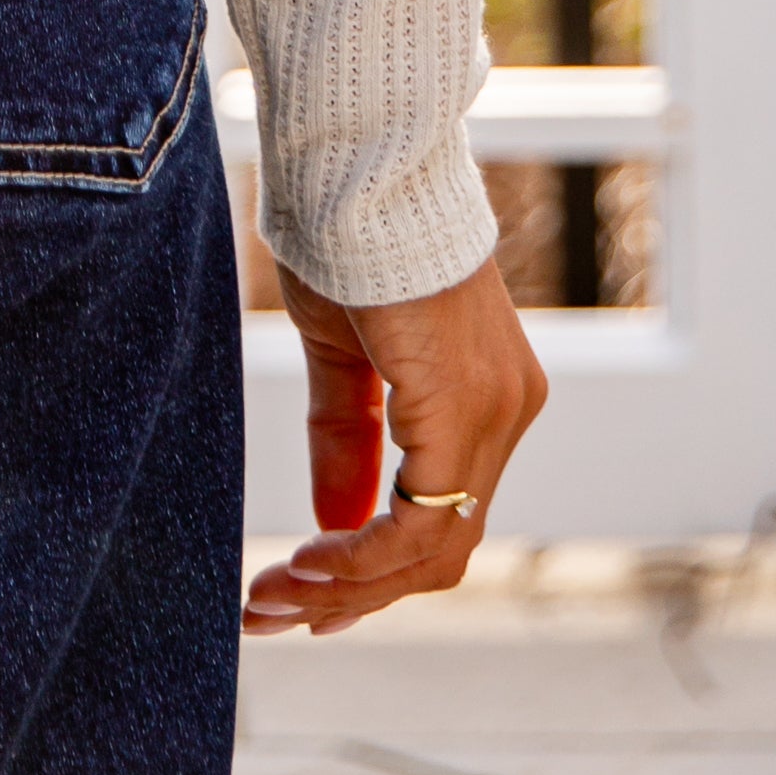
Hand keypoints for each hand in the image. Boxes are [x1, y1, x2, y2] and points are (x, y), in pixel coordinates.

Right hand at [242, 250, 545, 634]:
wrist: (360, 161)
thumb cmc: (345, 235)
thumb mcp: (341, 351)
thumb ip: (346, 434)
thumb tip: (335, 519)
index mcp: (484, 396)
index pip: (442, 518)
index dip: (374, 570)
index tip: (306, 596)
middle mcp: (506, 412)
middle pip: (439, 550)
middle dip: (350, 593)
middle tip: (273, 613)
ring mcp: (495, 414)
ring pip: (431, 551)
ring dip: (345, 587)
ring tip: (269, 599)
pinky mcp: (465, 411)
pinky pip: (419, 523)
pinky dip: (359, 557)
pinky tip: (304, 564)